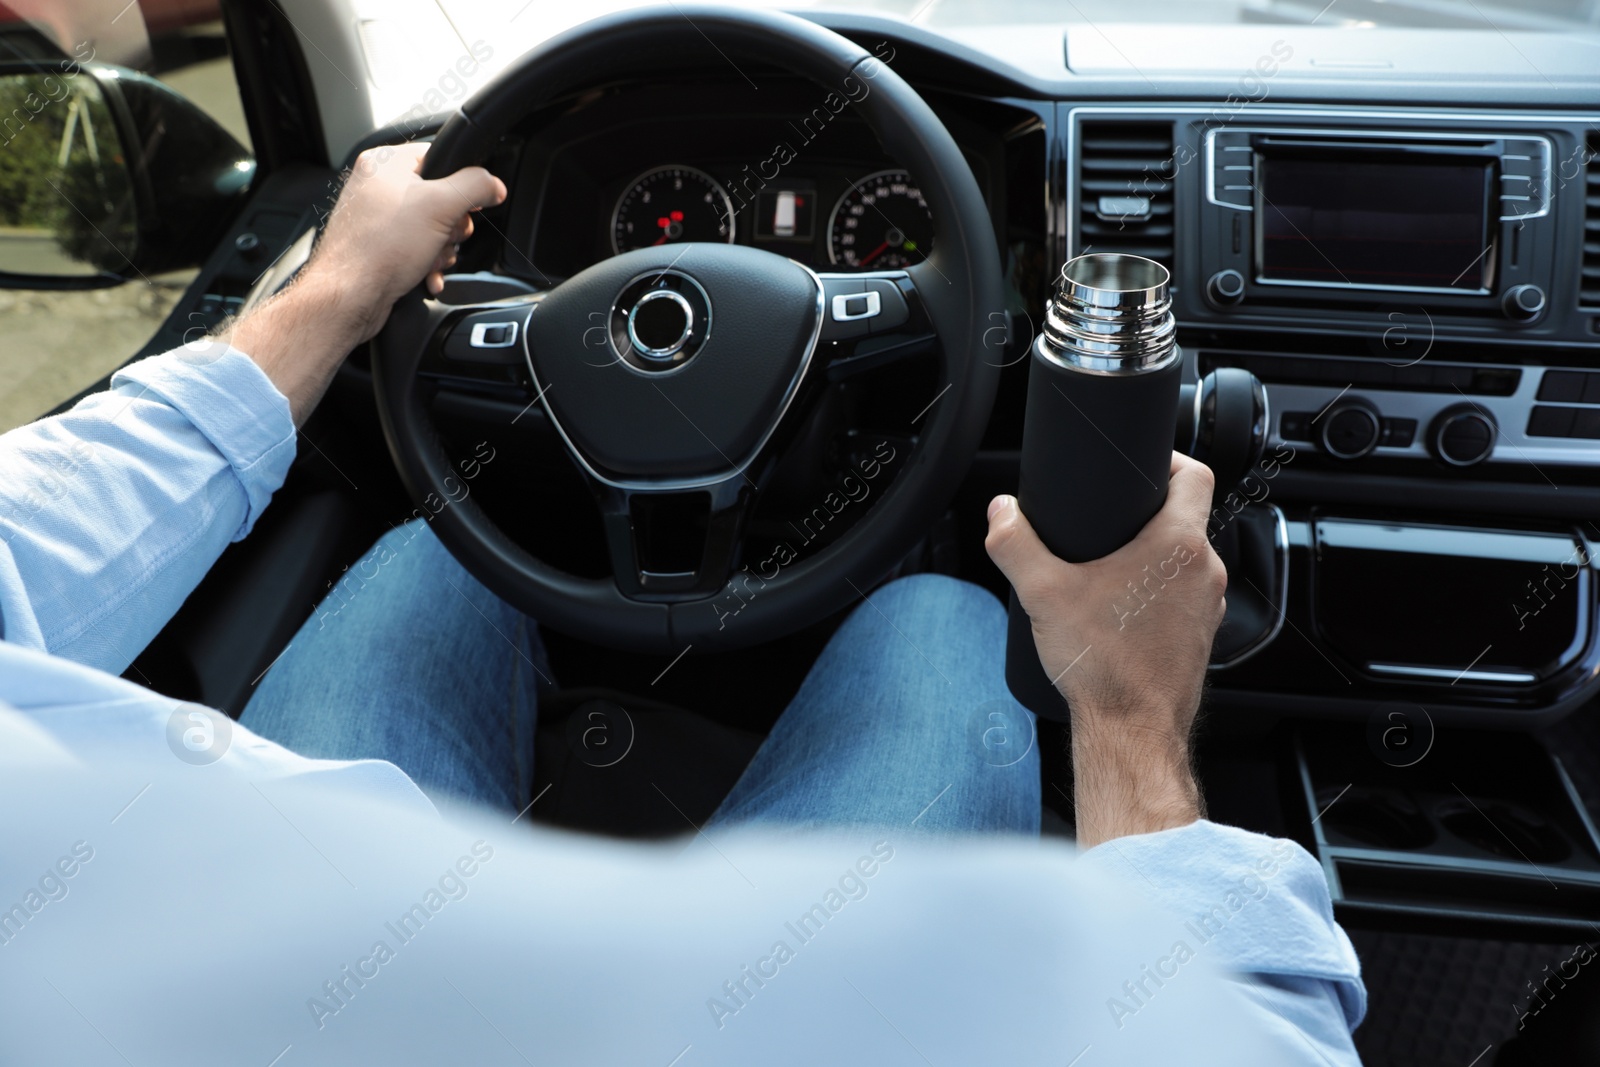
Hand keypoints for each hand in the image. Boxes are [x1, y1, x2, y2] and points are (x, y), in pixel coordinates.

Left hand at [223, 142, 505, 424]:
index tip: (469, 204)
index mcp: (386, 163)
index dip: (462, 183)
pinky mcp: (379, 246)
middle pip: (440, 197)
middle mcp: (378, 186)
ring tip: (430, 259)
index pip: (440, 157)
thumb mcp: (442, 206)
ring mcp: (377, 218)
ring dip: (441, 249)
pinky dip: (427, 264)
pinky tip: (426, 275)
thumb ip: (475, 186)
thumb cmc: (380, 248)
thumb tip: (494, 184)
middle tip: (443, 235)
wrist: (350, 296)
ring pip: (432, 227)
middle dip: (451, 225)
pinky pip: (417, 249)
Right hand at [984, 452, 1226, 846]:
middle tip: (1105, 522)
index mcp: (1178, 546)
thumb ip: (1014, 543)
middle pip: (1183, 517)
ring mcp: (1208, 608)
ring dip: (1152, 557)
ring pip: (1184, 561)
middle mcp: (1205, 572)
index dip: (1167, 459)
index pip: (1194, 474)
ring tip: (1108, 569)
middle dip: (1144, 514)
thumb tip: (1000, 512)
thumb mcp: (1042, 593)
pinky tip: (1120, 611)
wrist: (1130, 731)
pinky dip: (1156, 595)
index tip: (1139, 464)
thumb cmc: (1104, 666)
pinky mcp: (1200, 638)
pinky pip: (1182, 598)